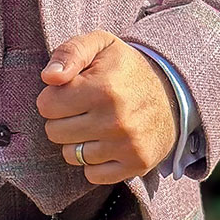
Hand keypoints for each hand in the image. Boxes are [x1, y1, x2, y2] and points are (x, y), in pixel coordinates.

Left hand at [36, 30, 178, 184]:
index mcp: (104, 88)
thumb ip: (70, 53)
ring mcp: (128, 145)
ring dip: (77, 141)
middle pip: (54, 132)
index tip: (72, 90)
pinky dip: (94, 162)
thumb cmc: (125, 68)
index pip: (46, 105)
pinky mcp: (137, 164)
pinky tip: (106, 143)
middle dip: (62, 119)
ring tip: (96, 124)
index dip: (54, 96)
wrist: (173, 91)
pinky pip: (92, 174)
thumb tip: (49, 77)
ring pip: (71, 155)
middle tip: (83, 108)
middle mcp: (117, 120)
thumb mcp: (100, 44)